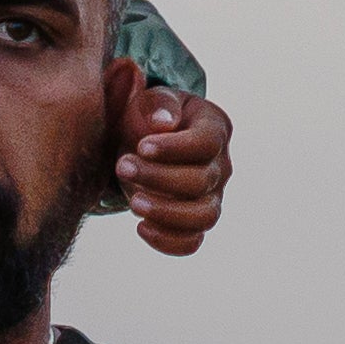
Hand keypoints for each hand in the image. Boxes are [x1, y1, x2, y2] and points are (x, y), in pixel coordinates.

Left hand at [110, 72, 233, 255]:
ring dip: (166, 213)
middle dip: (159, 178)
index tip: (142, 146)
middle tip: (122, 167)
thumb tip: (163, 123)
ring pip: (203, 217)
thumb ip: (157, 104)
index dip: (175, 149)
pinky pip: (191, 242)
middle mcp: (221, 165)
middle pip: (202, 181)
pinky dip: (167, 241)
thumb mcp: (149, 101)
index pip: (206, 143)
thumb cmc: (147, 118)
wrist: (140, 144)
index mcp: (215, 128)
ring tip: (133, 202)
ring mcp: (212, 197)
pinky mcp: (196, 222)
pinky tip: (140, 226)